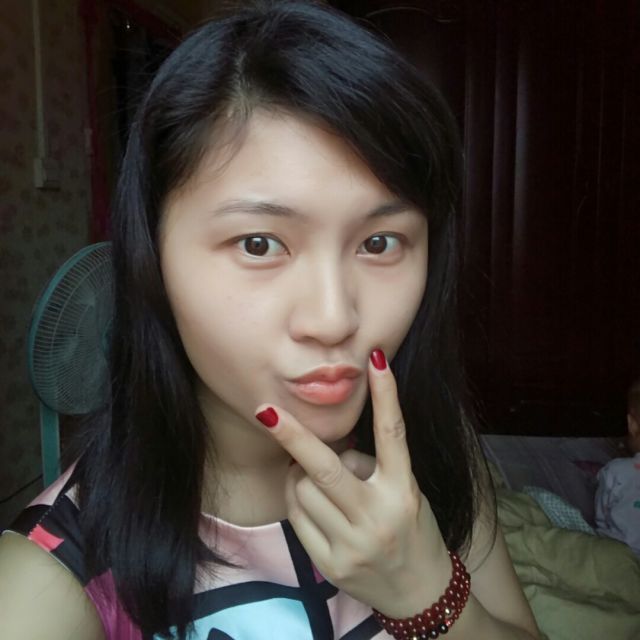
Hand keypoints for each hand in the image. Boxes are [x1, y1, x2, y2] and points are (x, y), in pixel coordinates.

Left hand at [255, 349, 450, 617]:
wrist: (421, 594)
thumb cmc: (413, 529)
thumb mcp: (406, 492)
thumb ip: (373, 466)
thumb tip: (329, 442)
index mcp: (403, 491)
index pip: (394, 434)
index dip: (386, 394)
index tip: (374, 358)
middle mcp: (378, 516)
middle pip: (325, 468)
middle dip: (292, 436)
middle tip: (265, 410)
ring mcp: (353, 544)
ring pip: (303, 489)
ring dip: (301, 474)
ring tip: (318, 480)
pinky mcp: (332, 564)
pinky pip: (297, 517)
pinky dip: (298, 499)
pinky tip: (312, 501)